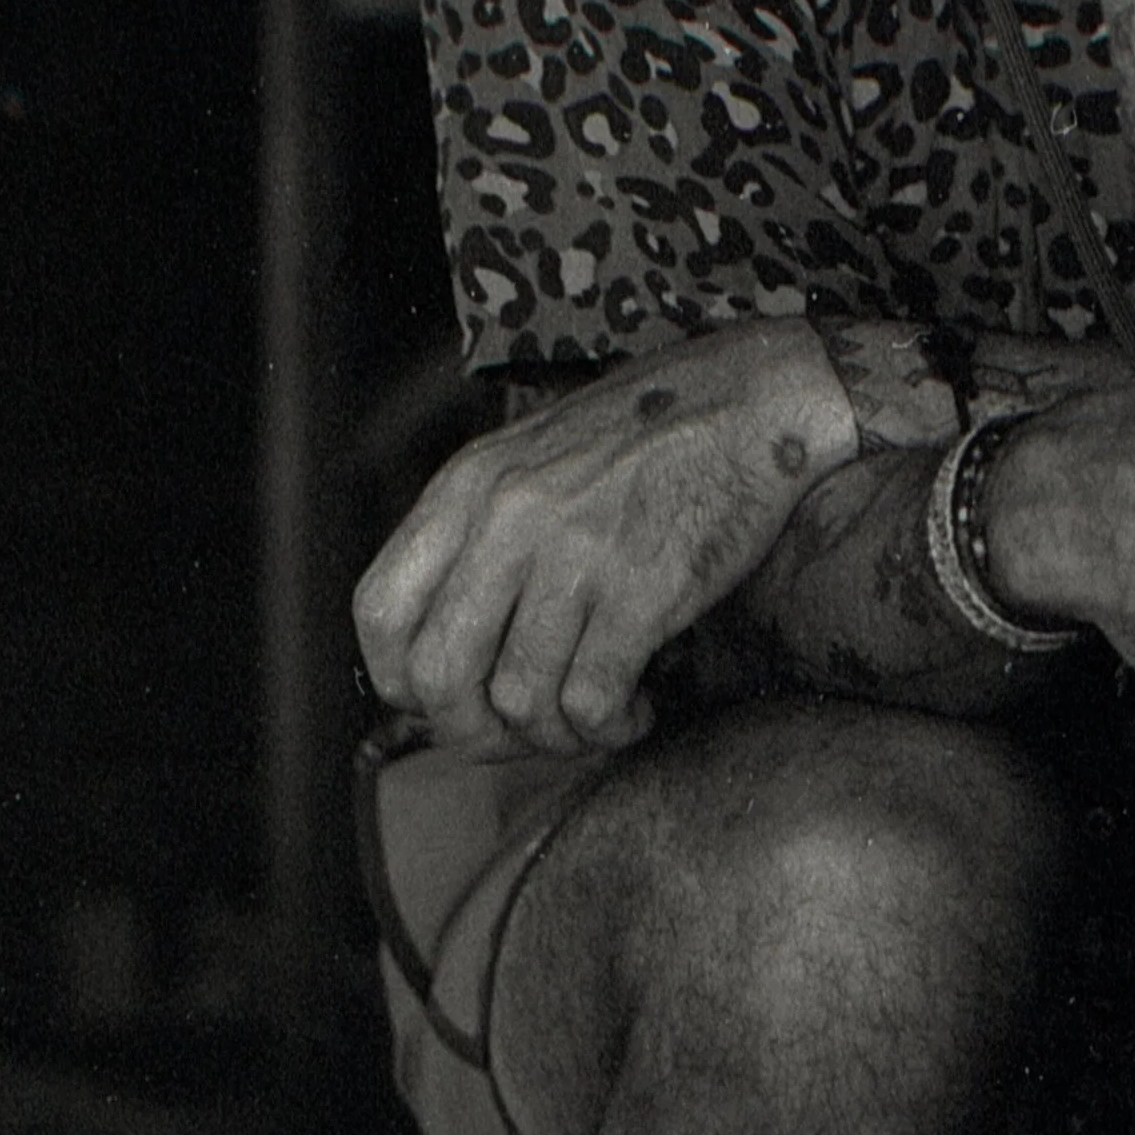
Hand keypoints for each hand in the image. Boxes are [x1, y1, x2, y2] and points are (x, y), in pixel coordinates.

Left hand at [352, 320, 858, 756]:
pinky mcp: (641, 588)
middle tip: (522, 730)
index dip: (401, 680)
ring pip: (517, 701)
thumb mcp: (534, 458)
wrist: (754, 399)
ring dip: (554, 734)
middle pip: (439, 676)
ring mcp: (574, 554)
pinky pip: (591, 702)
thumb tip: (449, 648)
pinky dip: (608, 727)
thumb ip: (482, 533)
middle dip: (475, 730)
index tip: (444, 698)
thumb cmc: (650, 434)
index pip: (380, 611)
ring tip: (590, 716)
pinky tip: (633, 708)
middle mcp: (510, 518)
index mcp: (472, 485)